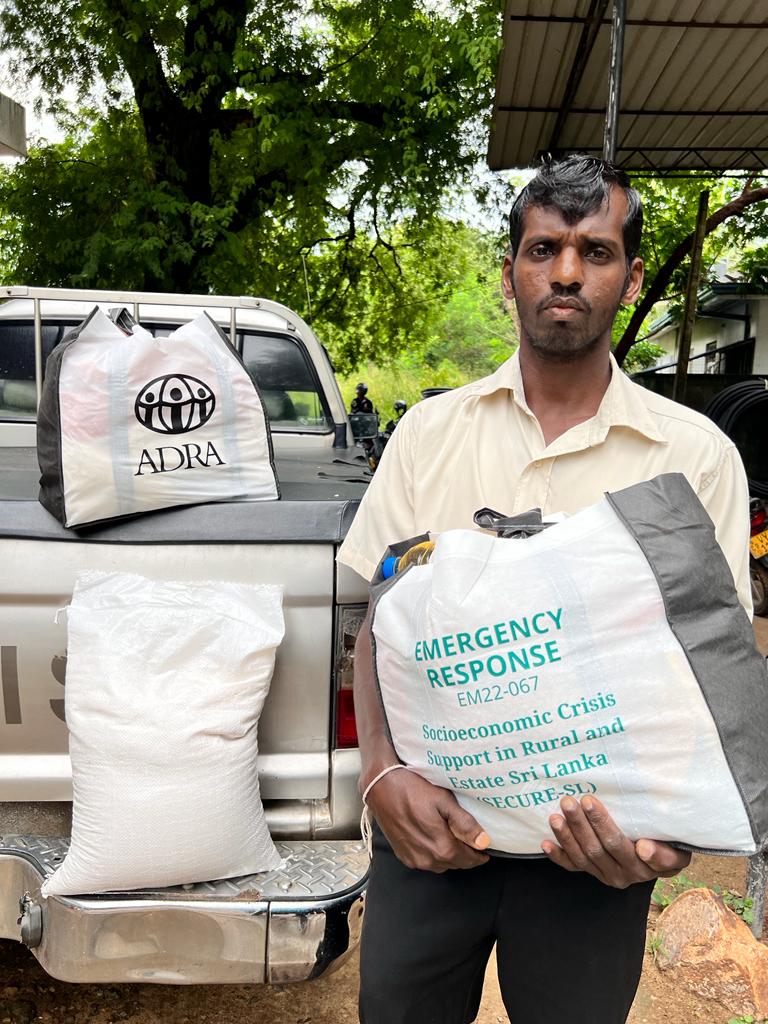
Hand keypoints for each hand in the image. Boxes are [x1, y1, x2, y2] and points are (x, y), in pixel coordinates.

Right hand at [365, 768, 490, 872]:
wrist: (381, 787)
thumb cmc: (414, 789)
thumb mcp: (444, 800)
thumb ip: (464, 824)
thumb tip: (483, 842)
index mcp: (442, 847)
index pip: (470, 860)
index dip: (480, 854)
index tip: (486, 847)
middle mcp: (428, 860)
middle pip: (456, 864)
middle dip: (466, 855)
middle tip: (472, 841)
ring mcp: (414, 860)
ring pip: (441, 864)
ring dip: (451, 856)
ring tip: (455, 839)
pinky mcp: (403, 856)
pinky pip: (426, 862)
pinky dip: (435, 855)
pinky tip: (435, 840)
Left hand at [541, 795, 690, 887]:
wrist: (663, 861)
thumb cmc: (670, 846)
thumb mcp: (677, 852)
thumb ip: (665, 854)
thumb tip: (644, 848)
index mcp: (640, 867)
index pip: (617, 843)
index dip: (602, 824)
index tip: (590, 803)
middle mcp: (621, 875)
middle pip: (596, 848)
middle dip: (580, 823)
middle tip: (569, 801)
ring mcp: (604, 874)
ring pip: (582, 856)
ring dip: (567, 836)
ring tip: (556, 816)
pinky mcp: (592, 872)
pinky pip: (573, 866)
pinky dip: (558, 855)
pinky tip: (545, 843)